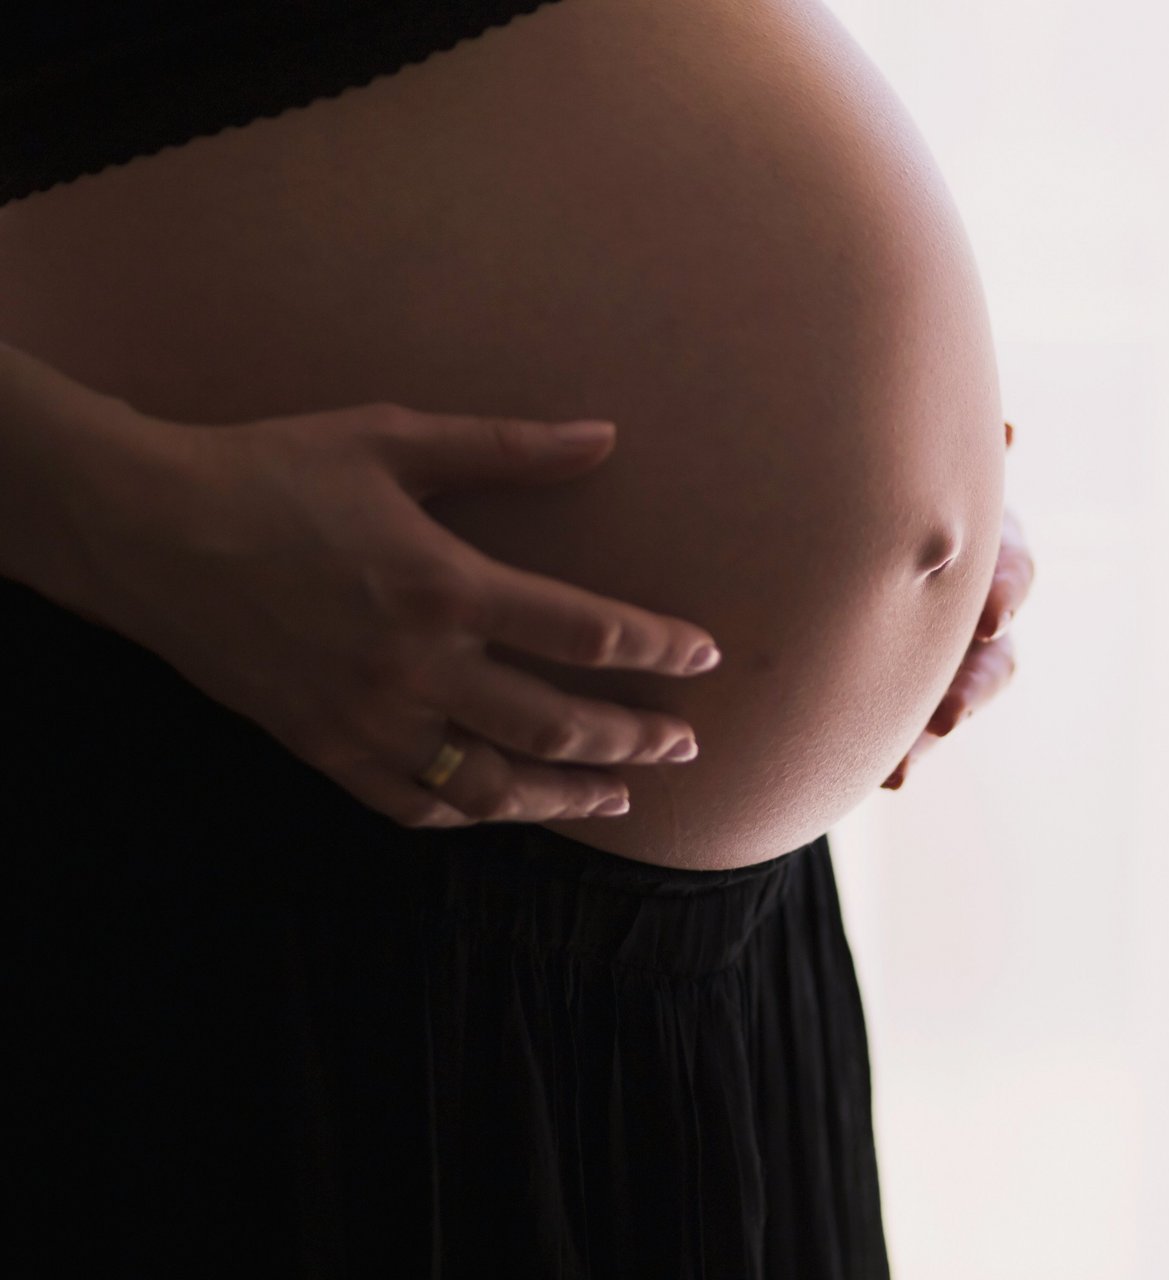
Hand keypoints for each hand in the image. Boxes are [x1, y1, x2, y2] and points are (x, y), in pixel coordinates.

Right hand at [80, 401, 722, 829]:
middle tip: (688, 742)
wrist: (146, 530)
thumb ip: (508, 448)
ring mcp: (368, 719)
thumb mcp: (393, 438)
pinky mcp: (323, 748)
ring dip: (568, 794)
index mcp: (444, 586)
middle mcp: (416, 668)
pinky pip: (413, 805)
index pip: (587, 634)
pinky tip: (507, 808)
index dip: (659, 649)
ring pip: (494, 786)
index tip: (705, 655)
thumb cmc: (274, 470)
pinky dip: (471, 815)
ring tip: (622, 795)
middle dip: (636, 738)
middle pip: (558, 724)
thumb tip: (605, 434)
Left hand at [882, 419, 1032, 789]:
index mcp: (983, 538)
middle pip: (993, 653)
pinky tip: (890, 778)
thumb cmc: (881, 471)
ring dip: (934, 731)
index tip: (990, 617)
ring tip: (905, 766)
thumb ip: (953, 462)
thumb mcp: (910, 463)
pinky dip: (905, 756)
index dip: (1006, 591)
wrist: (830, 530)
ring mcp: (951, 652)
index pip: (1011, 565)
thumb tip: (1011, 433)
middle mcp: (978, 599)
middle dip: (973, 683)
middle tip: (949, 714)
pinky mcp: (918, 692)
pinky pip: (915, 732)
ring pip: (959, 699)